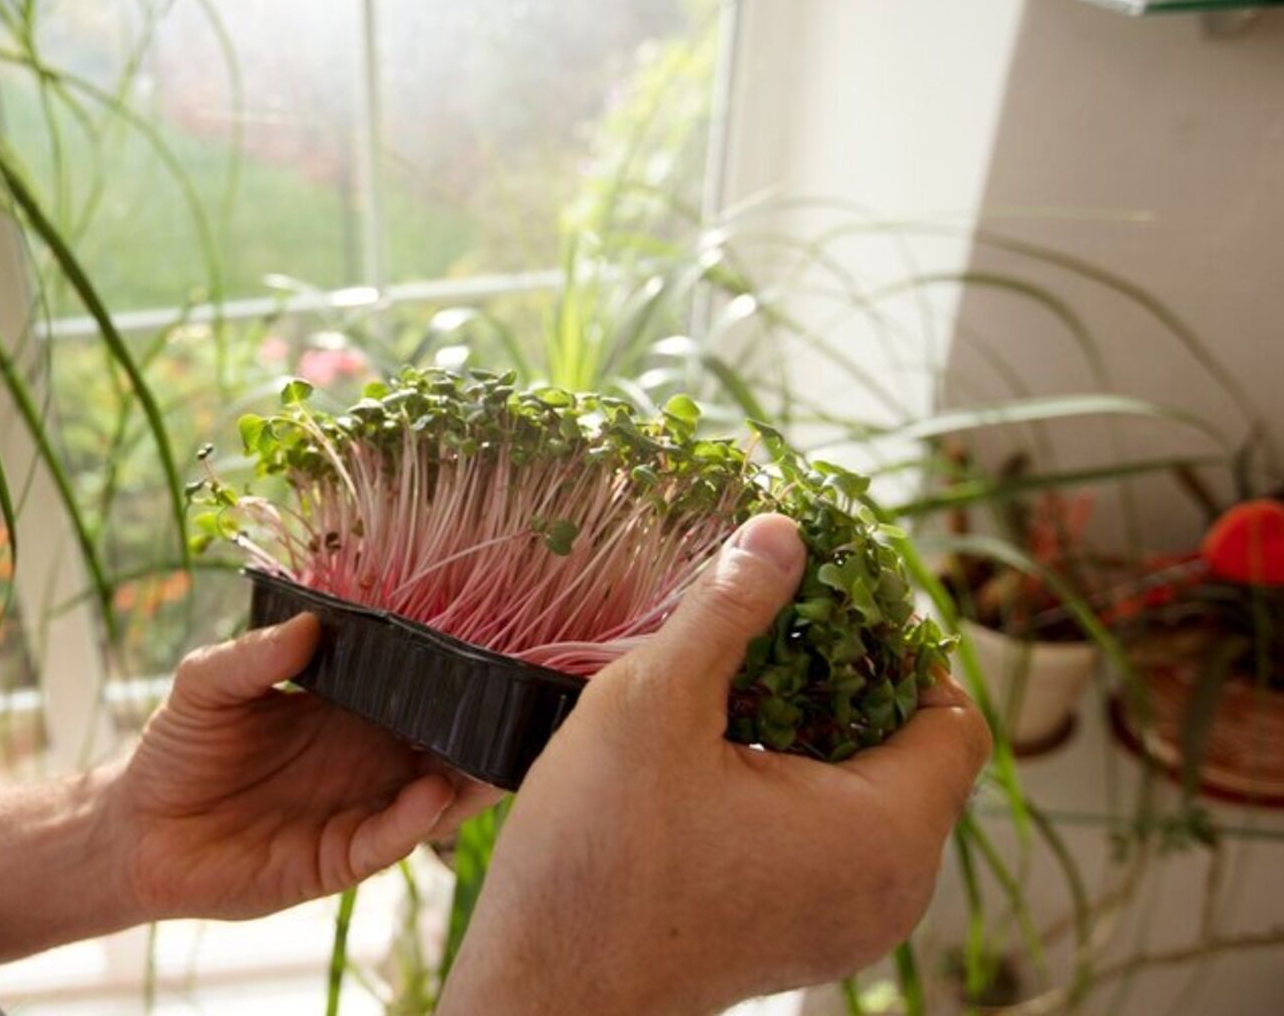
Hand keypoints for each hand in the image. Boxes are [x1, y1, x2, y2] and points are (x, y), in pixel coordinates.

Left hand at [107, 614, 501, 921]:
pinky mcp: (336, 859)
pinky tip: (431, 795)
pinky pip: (386, 841)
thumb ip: (253, 657)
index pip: (414, 687)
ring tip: (498, 752)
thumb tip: (309, 624)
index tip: (494, 645)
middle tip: (520, 700)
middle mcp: (366, 759)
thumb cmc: (178, 749)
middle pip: (444, 741)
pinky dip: (414, 820)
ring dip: (469, 777)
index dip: (452, 671)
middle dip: (482, 724)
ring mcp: (357, 809)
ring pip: (434, 794)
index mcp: (347, 709)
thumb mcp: (206, 684)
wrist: (137, 828)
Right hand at [441, 514, 992, 1014]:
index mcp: (885, 834)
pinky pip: (829, 840)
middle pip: (911, 753)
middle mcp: (890, 891)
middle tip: (768, 634)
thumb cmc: (599, 864)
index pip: (953, 715)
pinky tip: (713, 757)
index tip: (827, 605)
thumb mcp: (652, 706)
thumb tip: (780, 531)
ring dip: (812, 733)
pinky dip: (792, 787)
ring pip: (865, 796)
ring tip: (731, 692)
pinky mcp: (802, 936)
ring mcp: (848, 923)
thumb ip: (726, 611)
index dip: (901, 646)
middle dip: (845, 682)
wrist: (548, 991)